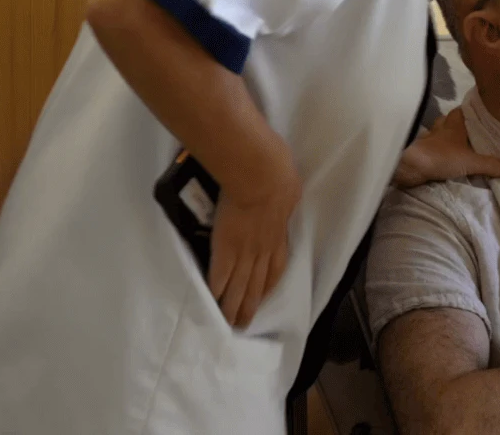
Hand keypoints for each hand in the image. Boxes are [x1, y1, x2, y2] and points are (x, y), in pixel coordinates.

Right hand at [209, 146, 301, 328]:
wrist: (262, 176)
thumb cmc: (277, 175)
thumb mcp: (288, 190)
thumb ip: (286, 197)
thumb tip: (288, 191)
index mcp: (279, 237)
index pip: (275, 269)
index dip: (268, 286)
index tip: (262, 298)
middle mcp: (263, 251)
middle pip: (257, 286)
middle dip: (250, 306)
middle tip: (242, 324)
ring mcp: (245, 253)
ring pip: (240, 289)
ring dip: (233, 308)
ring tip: (227, 324)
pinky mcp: (226, 250)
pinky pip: (220, 279)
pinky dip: (216, 294)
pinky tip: (210, 306)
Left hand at [393, 108, 499, 187]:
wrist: (409, 166)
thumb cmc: (441, 156)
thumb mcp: (471, 161)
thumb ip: (490, 164)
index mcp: (454, 124)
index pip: (463, 110)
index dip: (471, 110)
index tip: (482, 113)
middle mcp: (441, 128)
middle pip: (450, 121)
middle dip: (459, 125)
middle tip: (472, 132)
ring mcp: (428, 139)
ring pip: (439, 133)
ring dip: (446, 138)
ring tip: (458, 146)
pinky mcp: (419, 151)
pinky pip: (431, 148)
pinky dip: (437, 151)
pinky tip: (443, 158)